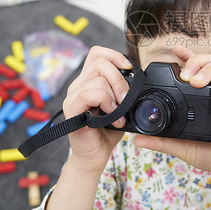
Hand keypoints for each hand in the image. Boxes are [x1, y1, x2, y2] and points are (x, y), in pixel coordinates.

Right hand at [62, 46, 131, 173]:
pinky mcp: (71, 109)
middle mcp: (78, 86)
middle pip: (100, 62)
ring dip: (115, 95)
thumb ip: (125, 90)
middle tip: (126, 99)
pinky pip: (91, 94)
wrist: (94, 156)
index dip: (115, 56)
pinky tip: (113, 117)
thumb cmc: (107, 131)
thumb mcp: (121, 105)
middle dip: (120, 79)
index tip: (130, 70)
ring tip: (119, 113)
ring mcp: (73, 97)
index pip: (97, 53)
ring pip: (98, 79)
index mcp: (89, 80)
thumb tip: (139, 79)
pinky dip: (107, 103)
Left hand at [134, 46, 210, 184]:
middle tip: (185, 75)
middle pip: (207, 60)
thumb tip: (137, 139)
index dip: (185, 55)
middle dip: (195, 61)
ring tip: (197, 83)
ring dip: (208, 70)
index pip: (193, 68)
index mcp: (201, 96)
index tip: (175, 50)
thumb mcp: (182, 146)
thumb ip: (162, 141)